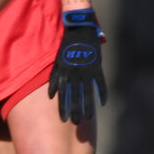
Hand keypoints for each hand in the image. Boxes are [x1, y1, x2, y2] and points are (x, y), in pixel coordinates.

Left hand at [48, 8, 106, 123]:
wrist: (78, 30)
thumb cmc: (65, 48)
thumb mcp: (56, 63)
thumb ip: (54, 79)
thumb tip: (51, 96)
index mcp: (63, 73)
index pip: (62, 95)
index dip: (63, 107)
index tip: (64, 120)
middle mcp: (74, 74)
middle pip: (74, 96)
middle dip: (75, 110)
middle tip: (76, 123)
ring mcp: (86, 70)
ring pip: (87, 92)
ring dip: (88, 105)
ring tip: (89, 117)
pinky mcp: (96, 66)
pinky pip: (100, 83)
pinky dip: (102, 93)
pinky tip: (103, 103)